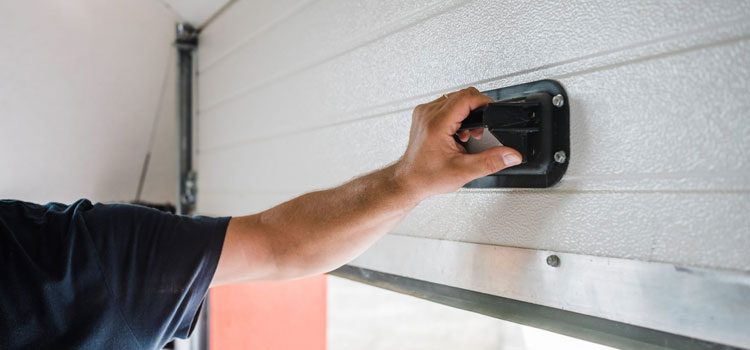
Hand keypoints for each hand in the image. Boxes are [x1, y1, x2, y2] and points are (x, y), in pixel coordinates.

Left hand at [394, 87, 521, 200]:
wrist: (408, 181)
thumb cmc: (427, 177)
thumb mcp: (464, 171)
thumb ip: (491, 162)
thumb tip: (511, 155)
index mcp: (437, 124)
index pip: (466, 98)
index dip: (484, 102)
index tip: (492, 111)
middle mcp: (428, 114)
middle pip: (461, 95)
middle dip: (476, 110)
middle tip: (477, 132)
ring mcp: (424, 113)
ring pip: (454, 98)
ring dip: (466, 113)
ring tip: (466, 134)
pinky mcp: (423, 115)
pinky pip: (445, 104)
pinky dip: (456, 114)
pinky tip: (456, 132)